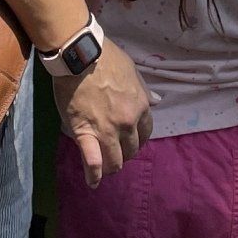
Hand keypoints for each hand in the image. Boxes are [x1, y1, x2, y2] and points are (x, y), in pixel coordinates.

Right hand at [55, 38, 151, 187]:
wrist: (81, 54)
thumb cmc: (106, 58)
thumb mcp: (132, 71)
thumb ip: (143, 91)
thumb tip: (156, 102)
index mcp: (140, 106)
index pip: (145, 132)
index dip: (138, 139)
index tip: (131, 140)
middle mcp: (127, 123)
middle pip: (131, 149)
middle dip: (126, 153)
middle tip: (117, 152)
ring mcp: (107, 131)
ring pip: (115, 160)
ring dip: (113, 165)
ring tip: (107, 167)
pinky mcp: (85, 134)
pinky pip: (92, 161)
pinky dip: (93, 174)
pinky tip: (93, 182)